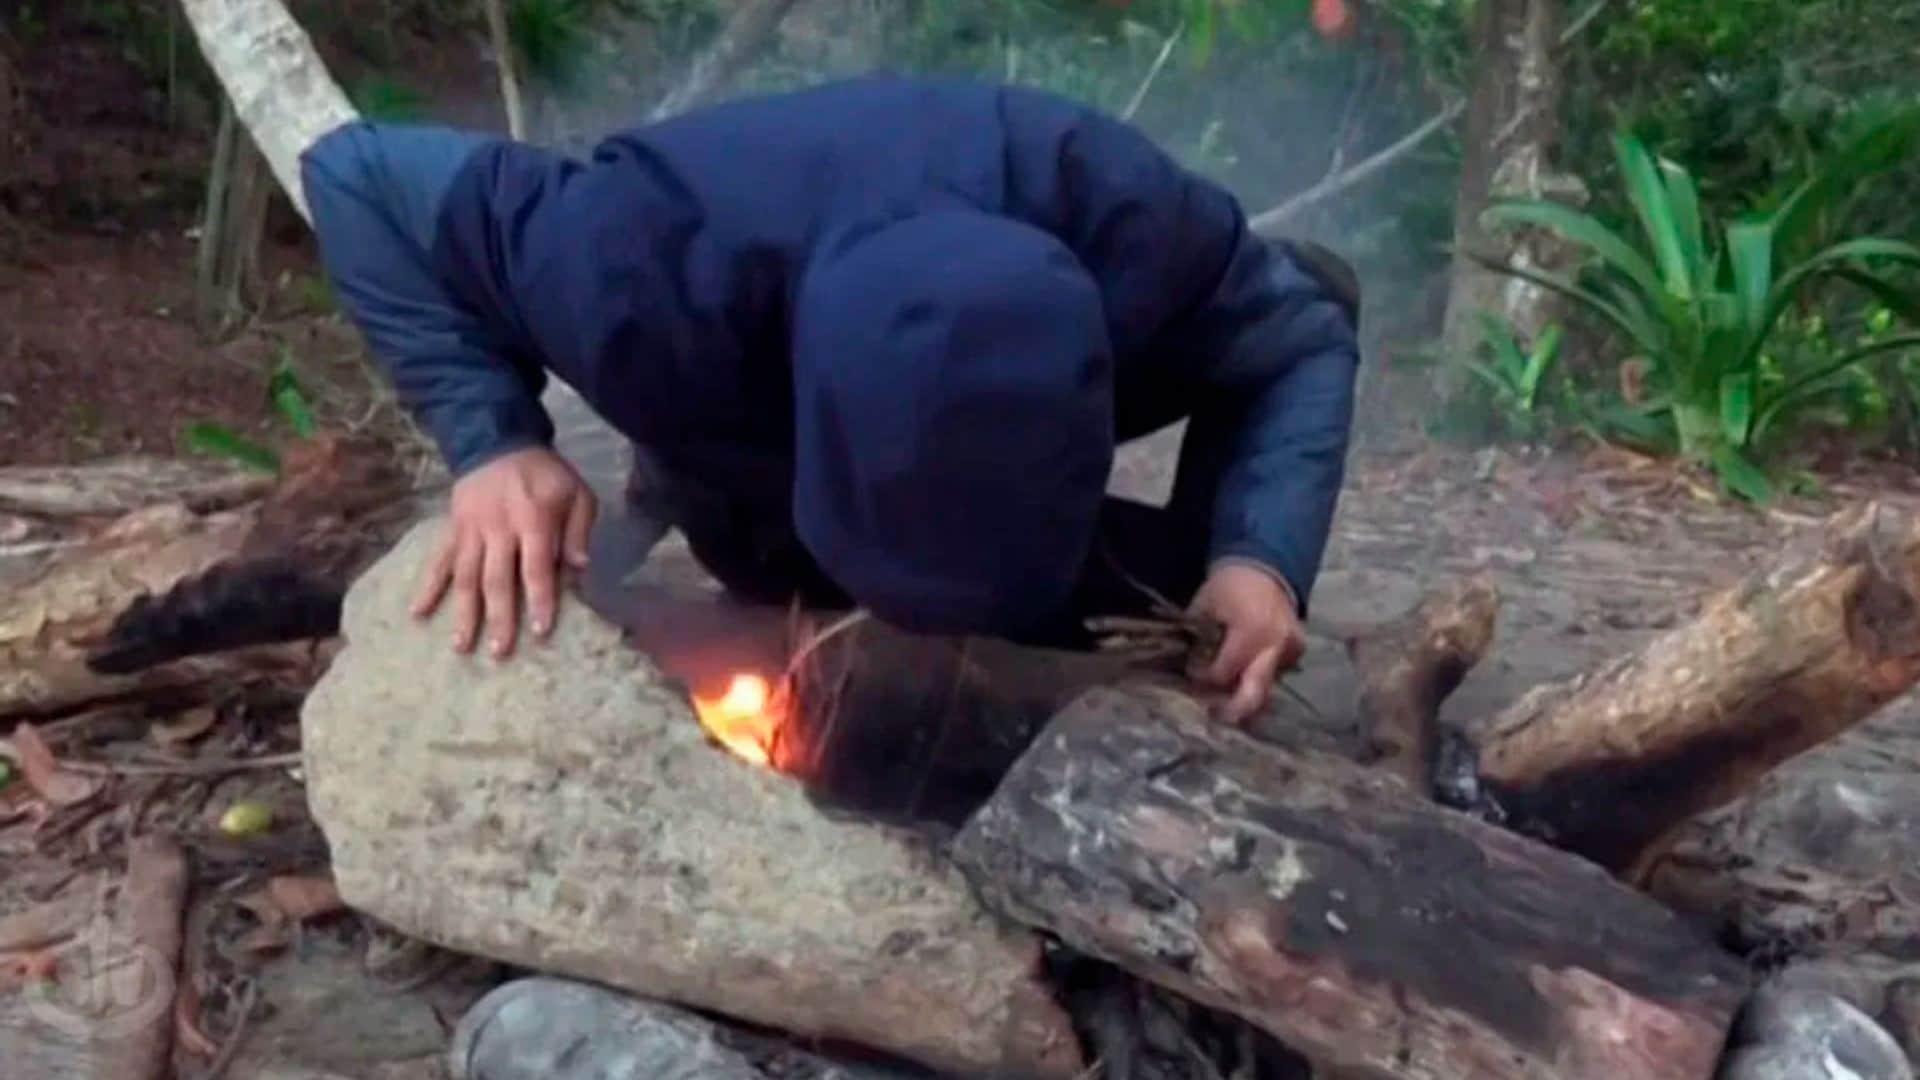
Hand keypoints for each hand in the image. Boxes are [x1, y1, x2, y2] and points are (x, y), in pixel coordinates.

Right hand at [413, 446, 596, 657]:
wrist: (499, 442)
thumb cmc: (546, 475)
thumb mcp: (577, 493)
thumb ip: (578, 530)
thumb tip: (580, 568)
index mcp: (532, 519)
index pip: (536, 566)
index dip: (539, 599)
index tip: (539, 631)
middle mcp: (498, 528)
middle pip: (497, 578)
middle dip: (498, 617)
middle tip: (499, 652)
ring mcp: (470, 530)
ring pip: (466, 576)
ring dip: (463, 612)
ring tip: (461, 646)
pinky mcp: (453, 529)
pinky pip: (438, 560)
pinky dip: (428, 586)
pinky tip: (417, 612)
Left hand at [1187, 562, 1305, 724]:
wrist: (1265, 567)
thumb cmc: (1229, 585)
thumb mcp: (1204, 606)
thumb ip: (1197, 639)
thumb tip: (1190, 669)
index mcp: (1251, 632)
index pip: (1223, 673)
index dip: (1204, 679)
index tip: (1192, 676)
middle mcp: (1276, 645)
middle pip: (1255, 693)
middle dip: (1234, 710)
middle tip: (1216, 718)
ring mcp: (1291, 650)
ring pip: (1267, 687)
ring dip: (1247, 698)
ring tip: (1228, 706)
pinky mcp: (1298, 650)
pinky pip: (1276, 673)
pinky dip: (1259, 678)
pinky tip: (1244, 681)